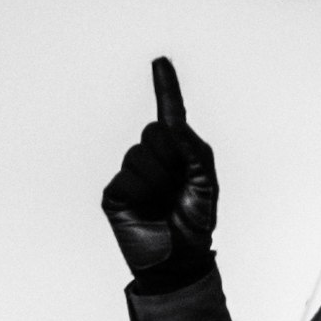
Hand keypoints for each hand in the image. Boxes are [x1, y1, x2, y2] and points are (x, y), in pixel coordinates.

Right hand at [103, 56, 219, 286]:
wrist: (178, 259)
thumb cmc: (194, 220)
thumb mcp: (206, 182)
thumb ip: (193, 149)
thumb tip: (171, 123)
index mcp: (176, 152)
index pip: (168, 114)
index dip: (166, 88)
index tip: (161, 61)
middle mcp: (151, 157)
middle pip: (155, 133)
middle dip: (171, 158)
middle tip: (177, 189)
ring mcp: (130, 173)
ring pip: (140, 156)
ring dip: (157, 180)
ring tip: (163, 203)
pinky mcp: (114, 191)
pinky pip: (126, 178)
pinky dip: (140, 193)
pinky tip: (146, 210)